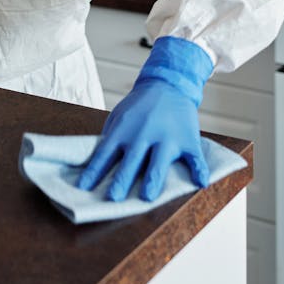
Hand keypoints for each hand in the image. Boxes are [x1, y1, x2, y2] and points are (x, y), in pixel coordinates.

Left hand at [76, 78, 208, 200]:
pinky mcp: (188, 140)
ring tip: (147, 197)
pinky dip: (199, 170)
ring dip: (153, 179)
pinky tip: (200, 182)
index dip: (94, 172)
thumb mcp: (119, 116)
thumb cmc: (139, 106)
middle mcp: (144, 134)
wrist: (168, 85)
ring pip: (159, 162)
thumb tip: (98, 164)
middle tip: (113, 198)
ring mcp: (167, 137)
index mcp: (124, 130)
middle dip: (121, 181)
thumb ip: (111, 138)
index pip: (104, 154)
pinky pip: (195, 158)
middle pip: (131, 161)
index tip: (83, 189)